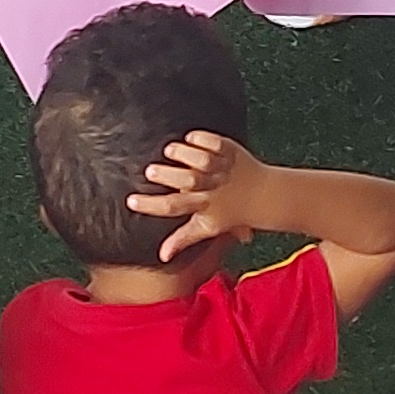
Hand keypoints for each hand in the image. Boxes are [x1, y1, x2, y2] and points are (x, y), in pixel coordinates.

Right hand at [127, 131, 268, 262]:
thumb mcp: (207, 228)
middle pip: (187, 181)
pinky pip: (213, 142)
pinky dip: (200, 138)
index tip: (131, 201)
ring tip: (168, 151)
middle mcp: (212, 186)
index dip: (150, 205)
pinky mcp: (229, 150)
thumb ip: (184, 239)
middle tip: (150, 171)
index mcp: (204, 205)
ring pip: (201, 159)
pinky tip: (189, 137)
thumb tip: (162, 256)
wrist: (264, 194)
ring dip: (182, 153)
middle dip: (167, 175)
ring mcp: (221, 167)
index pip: (173, 207)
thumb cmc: (231, 213)